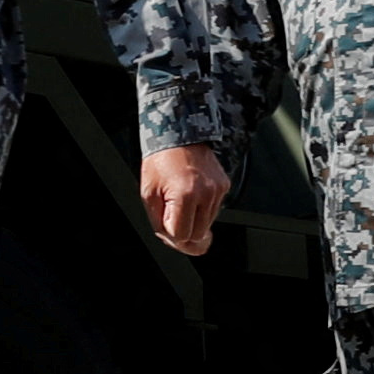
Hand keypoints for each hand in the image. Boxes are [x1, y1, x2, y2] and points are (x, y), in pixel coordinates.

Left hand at [139, 142, 230, 256]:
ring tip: (180, 202)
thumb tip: (175, 240)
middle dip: (184, 232)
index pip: (182, 236)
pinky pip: (214, 210)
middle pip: (198, 235)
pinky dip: (202, 209)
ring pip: (207, 224)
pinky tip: (191, 195)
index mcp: (186, 194)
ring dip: (193, 221)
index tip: (164, 227)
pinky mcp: (225, 185)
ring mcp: (218, 190)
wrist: (177, 133)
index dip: (171, 236)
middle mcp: (207, 193)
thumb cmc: (160, 159)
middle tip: (171, 219)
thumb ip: (160, 222)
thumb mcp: (149, 193)